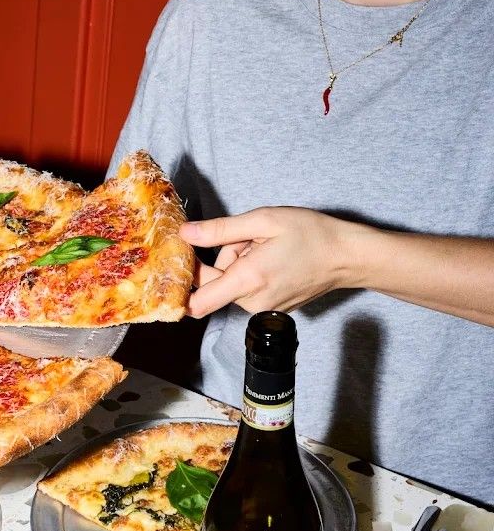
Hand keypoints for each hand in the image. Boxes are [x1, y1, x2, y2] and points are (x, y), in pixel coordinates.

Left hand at [179, 207, 356, 317]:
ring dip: (238, 264)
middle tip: (249, 239)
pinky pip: (246, 290)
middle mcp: (252, 302)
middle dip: (223, 259)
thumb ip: (220, 231)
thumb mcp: (263, 220)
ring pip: (230, 285)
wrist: (345, 257)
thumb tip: (185, 235)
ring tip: (266, 247)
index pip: (197, 302)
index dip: (184, 284)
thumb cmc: (310, 234)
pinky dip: (251, 274)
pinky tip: (272, 260)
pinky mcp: (268, 310)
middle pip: (214, 284)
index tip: (184, 263)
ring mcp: (261, 309)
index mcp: (247, 280)